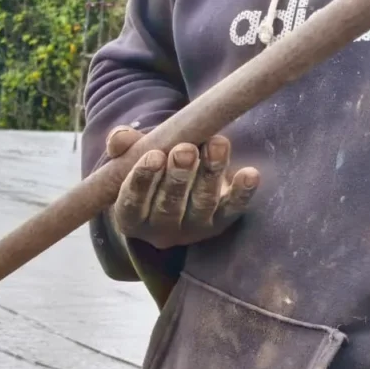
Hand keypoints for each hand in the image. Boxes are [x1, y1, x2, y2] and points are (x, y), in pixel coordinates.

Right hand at [105, 126, 259, 249]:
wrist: (177, 186)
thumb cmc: (149, 170)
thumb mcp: (131, 159)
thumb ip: (124, 147)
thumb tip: (120, 137)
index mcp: (130, 218)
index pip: (133, 203)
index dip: (142, 180)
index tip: (153, 155)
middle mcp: (160, 230)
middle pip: (169, 206)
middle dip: (179, 176)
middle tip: (185, 149)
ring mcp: (192, 229)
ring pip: (202, 204)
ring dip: (210, 173)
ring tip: (217, 144)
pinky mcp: (220, 223)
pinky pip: (232, 210)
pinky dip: (242, 193)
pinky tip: (249, 174)